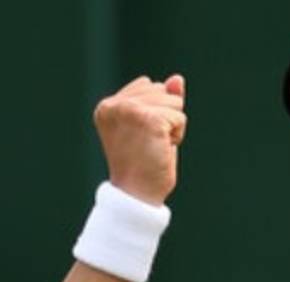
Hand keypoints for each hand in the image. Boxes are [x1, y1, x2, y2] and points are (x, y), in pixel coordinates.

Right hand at [94, 75, 186, 204]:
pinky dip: (178, 136)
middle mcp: (115, 105)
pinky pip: (180, 117)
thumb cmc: (144, 164)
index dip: (156, 112)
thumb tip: (177, 79)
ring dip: (173, 127)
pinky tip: (162, 149)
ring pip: (174, 102)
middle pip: (163, 91)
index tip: (141, 137)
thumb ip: (162, 100)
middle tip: (150, 144)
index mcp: (108, 106)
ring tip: (155, 146)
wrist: (138, 193)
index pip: (149, 85)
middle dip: (166, 118)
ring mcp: (130, 111)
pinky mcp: (149, 119)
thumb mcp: (152, 127)